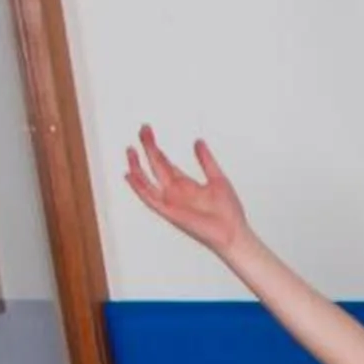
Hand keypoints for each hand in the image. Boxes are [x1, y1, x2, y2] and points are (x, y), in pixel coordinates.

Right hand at [124, 126, 248, 257]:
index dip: (155, 147)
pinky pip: (150, 199)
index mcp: (186, 185)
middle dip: (149, 148)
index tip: (148, 132)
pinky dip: (139, 188)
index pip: (165, 162)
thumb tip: (198, 142)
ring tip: (130, 150)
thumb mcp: (217, 178)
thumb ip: (206, 160)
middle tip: (143, 129)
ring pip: (148, 182)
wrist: (233, 233)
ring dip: (138, 166)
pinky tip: (130, 175)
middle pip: (156, 167)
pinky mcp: (170, 212)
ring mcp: (172, 202)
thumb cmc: (228, 212)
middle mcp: (176, 193)